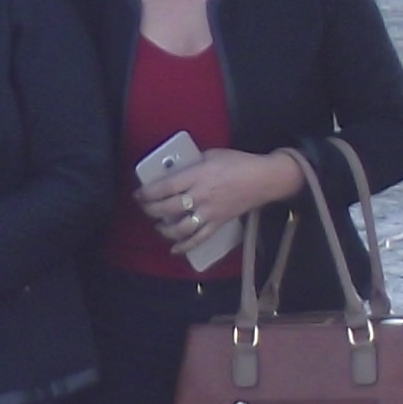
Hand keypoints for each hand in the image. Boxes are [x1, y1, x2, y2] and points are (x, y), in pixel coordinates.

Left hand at [155, 146, 305, 258]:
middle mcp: (200, 196)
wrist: (264, 179)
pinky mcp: (218, 223)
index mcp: (197, 176)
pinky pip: (199, 239)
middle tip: (145, 207)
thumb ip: (192, 164)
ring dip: (164, 230)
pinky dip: (185, 247)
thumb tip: (175, 171)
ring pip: (181, 228)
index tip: (138, 194)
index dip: (148, 193)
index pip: (165, 188)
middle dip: (151, 210)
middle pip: (168, 209)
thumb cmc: (238, 162)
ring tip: (158, 225)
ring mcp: (209, 212)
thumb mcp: (211, 154)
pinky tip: (174, 249)